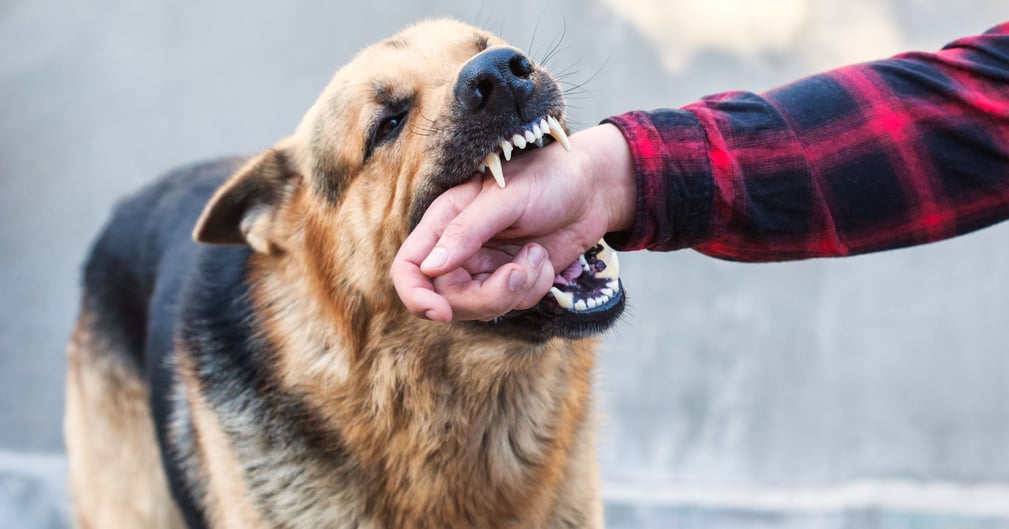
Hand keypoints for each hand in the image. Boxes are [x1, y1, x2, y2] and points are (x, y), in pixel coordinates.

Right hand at [391, 124, 635, 321]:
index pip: (409, 268)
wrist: (593, 189)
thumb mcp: (506, 197)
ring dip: (517, 289)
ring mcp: (485, 268)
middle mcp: (458, 249)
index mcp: (445, 221)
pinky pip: (513, 304)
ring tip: (538, 256)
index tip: (441, 313)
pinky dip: (534, 288)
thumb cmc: (547, 177)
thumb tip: (431, 268)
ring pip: (482, 308)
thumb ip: (467, 231)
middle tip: (520, 273)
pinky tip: (545, 260)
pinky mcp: (512, 280)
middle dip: (487, 296)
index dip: (415, 296)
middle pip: (447, 299)